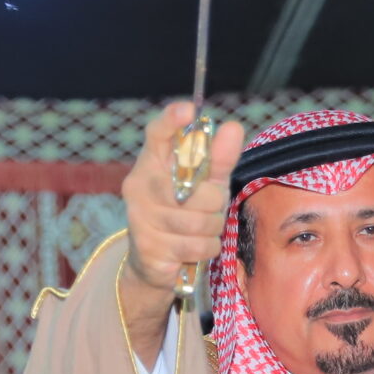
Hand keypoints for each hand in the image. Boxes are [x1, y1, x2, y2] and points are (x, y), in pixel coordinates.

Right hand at [118, 102, 247, 353]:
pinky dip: (205, 249)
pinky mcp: (148, 247)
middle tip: (206, 208)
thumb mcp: (207, 184)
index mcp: (153, 162)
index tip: (188, 110)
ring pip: (200, 222)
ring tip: (200, 230)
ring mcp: (141, 217)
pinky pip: (196, 246)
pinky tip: (194, 247)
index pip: (157, 134)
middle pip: (197, 188)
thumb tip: (234, 127)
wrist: (154, 263)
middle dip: (213, 203)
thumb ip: (219, 159)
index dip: (172, 120)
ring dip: (211, 229)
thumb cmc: (183, 214)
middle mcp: (140, 186)